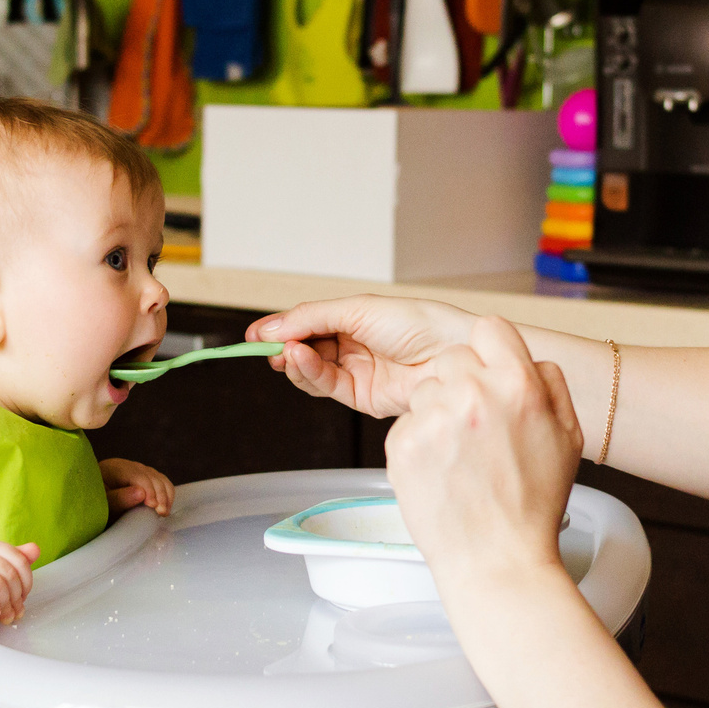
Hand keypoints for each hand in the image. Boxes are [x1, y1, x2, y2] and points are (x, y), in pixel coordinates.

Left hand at [101, 457, 174, 515]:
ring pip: (160, 479)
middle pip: (151, 476)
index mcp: (114, 468)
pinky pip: (163, 483)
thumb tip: (141, 493)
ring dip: (165, 496)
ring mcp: (139, 471)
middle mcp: (129, 466)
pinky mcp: (147, 479)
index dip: (148, 490)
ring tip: (164, 513)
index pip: (137, 475)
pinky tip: (165, 508)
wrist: (93, 503)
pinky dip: (167, 495)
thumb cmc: (95, 504)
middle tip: (161, 513)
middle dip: (159, 495)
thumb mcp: (102, 503)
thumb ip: (118, 498)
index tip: (153, 506)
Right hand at [250, 295, 478, 418]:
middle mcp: (354, 346)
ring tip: (287, 352)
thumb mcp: (359, 310)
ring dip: (294, 361)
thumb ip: (312, 318)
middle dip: (283, 347)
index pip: (308, 324)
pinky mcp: (361, 397)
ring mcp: (357, 372)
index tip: (254, 335)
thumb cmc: (422, 323)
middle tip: (265, 346)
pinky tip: (301, 360)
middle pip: (305, 349)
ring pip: (311, 371)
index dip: (281, 329)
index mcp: (355, 319)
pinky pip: (325, 386)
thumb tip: (273, 327)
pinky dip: (308, 373)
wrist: (454, 355)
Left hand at [385, 317, 584, 594]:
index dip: (489, 350)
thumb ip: (551, 386)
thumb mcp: (569, 438)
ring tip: (459, 457)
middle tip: (473, 427)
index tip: (487, 372)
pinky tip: (441, 472)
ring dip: (437, 414)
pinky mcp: (402, 445)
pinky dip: (418, 444)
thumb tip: (531, 359)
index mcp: (518, 385)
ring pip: (424, 391)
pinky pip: (405, 424)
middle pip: (452, 358)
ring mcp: (433, 419)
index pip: (490, 328)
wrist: (497, 560)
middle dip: (460, 384)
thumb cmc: (533, 505)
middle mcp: (472, 394)